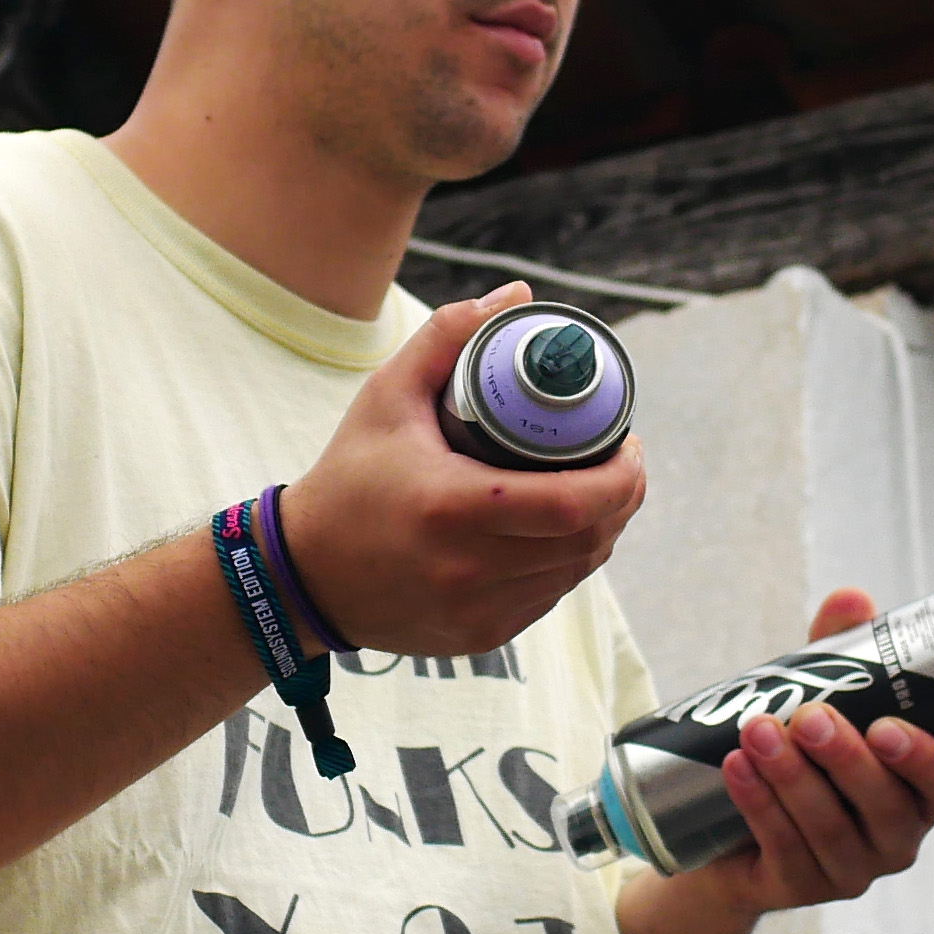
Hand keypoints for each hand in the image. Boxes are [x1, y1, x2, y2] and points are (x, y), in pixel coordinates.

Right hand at [276, 284, 647, 657]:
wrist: (304, 575)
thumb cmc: (349, 478)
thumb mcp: (386, 396)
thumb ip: (447, 337)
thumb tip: (514, 296)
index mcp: (451, 507)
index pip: (573, 503)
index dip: (622, 478)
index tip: (629, 444)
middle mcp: (468, 569)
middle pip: (588, 540)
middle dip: (622, 500)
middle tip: (620, 462)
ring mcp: (476, 611)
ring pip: (575, 573)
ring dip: (600, 533)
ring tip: (596, 492)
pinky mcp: (479, 637)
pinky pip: (547, 598)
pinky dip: (564, 565)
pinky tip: (560, 535)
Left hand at [691, 588, 933, 914]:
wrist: (735, 826)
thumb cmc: (803, 753)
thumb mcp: (826, 698)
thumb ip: (843, 651)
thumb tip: (852, 598)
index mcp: (923, 793)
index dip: (930, 762)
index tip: (887, 726)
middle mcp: (897, 838)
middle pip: (886, 808)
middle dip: (845, 760)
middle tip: (808, 715)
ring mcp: (851, 870)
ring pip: (830, 829)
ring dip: (792, 777)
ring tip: (756, 730)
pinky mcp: (802, 887)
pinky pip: (786, 850)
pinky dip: (759, 806)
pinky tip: (737, 769)